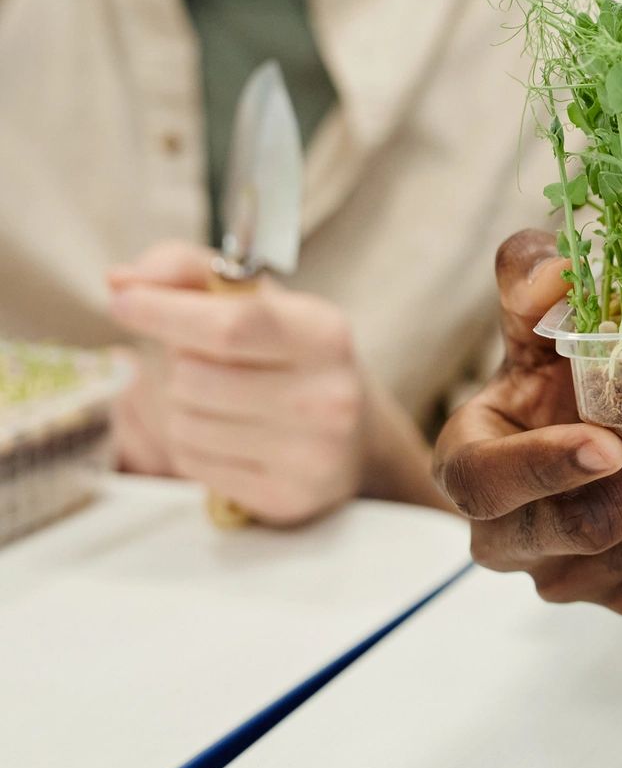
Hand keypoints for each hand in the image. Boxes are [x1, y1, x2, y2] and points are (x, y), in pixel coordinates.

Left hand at [106, 242, 364, 524]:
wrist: (352, 434)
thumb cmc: (288, 356)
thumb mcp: (256, 302)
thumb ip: (189, 272)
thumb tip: (124, 280)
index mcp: (325, 334)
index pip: (229, 324)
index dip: (164, 312)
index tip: (123, 302)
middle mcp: (329, 395)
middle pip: (194, 377)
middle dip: (180, 367)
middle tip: (208, 363)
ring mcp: (312, 453)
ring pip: (186, 424)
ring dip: (183, 409)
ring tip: (221, 403)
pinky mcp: (287, 496)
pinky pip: (194, 464)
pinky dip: (193, 447)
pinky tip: (227, 437)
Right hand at [432, 230, 621, 617]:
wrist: (583, 432)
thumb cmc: (550, 373)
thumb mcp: (532, 316)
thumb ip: (527, 279)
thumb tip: (557, 276)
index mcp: (467, 470)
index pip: (488, 485)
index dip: (546, 468)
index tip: (608, 443)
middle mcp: (509, 544)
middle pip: (590, 526)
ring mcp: (568, 581)